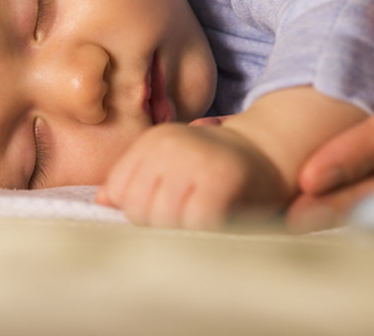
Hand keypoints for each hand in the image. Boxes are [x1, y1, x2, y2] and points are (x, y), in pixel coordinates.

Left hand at [96, 123, 288, 229]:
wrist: (272, 153)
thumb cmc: (216, 168)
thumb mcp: (173, 166)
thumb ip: (137, 181)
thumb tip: (101, 199)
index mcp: (153, 140)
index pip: (118, 190)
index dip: (139, 209)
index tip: (168, 206)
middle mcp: (169, 145)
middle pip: (137, 209)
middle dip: (159, 224)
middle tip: (189, 215)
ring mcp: (194, 161)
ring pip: (162, 221)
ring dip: (183, 231)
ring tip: (203, 219)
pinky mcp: (218, 182)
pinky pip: (194, 225)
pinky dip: (205, 232)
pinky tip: (219, 222)